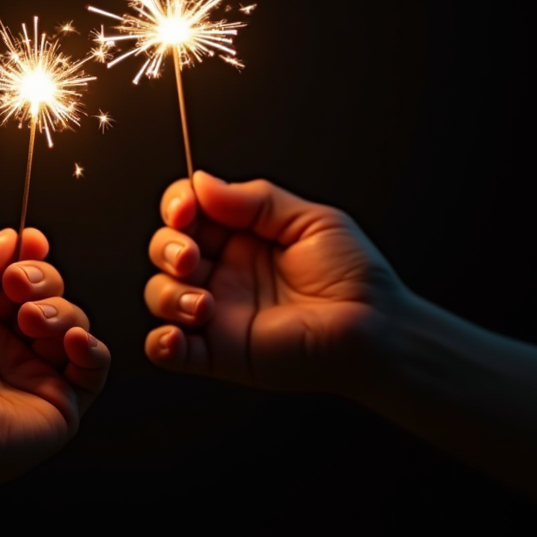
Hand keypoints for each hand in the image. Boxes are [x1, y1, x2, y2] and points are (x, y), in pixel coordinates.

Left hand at [0, 227, 109, 499]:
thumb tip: (8, 240)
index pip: (19, 276)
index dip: (30, 257)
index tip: (31, 243)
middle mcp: (7, 347)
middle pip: (51, 294)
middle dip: (42, 279)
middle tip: (17, 286)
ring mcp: (35, 377)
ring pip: (75, 324)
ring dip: (60, 311)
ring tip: (30, 322)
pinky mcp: (59, 407)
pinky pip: (95, 370)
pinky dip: (93, 348)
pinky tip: (71, 341)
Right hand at [144, 172, 403, 396]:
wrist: (376, 330)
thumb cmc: (354, 277)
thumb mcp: (310, 220)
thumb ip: (255, 200)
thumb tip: (203, 183)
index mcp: (241, 235)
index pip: (189, 211)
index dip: (177, 206)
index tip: (186, 209)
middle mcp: (223, 271)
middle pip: (164, 249)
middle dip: (167, 248)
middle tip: (192, 258)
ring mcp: (217, 313)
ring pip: (160, 295)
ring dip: (168, 295)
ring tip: (205, 305)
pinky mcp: (218, 353)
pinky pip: (168, 351)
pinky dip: (161, 344)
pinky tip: (178, 336)